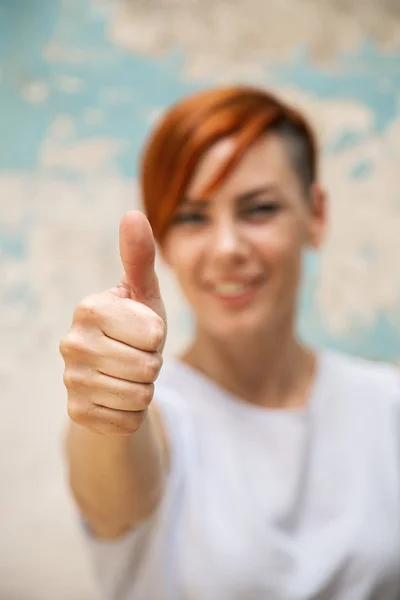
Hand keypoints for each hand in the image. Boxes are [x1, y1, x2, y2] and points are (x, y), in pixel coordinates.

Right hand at [60, 211, 166, 434]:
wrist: (116, 373)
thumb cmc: (136, 327)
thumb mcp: (143, 294)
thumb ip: (139, 257)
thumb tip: (133, 214)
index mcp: (89, 308)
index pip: (154, 333)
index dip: (157, 336)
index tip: (140, 332)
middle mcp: (71, 343)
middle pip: (148, 367)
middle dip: (152, 364)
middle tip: (135, 355)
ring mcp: (71, 380)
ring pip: (140, 396)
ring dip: (144, 389)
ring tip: (128, 375)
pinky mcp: (76, 412)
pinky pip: (129, 421)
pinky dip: (132, 413)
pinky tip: (118, 396)